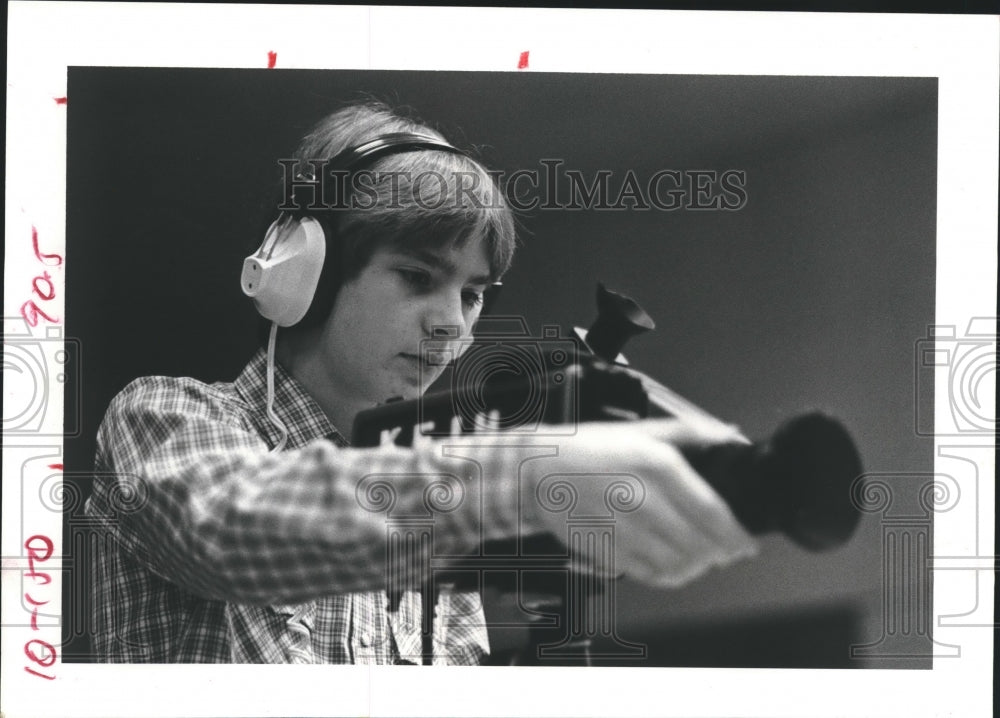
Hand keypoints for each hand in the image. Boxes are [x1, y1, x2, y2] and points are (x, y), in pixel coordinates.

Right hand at [520, 419, 757, 588]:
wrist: (538, 468)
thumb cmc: (588, 449)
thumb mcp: (641, 430)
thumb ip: (690, 433)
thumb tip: (728, 435)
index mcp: (658, 466)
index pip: (713, 514)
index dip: (737, 537)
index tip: (746, 543)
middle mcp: (643, 499)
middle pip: (702, 545)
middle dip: (722, 554)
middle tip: (727, 552)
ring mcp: (624, 528)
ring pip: (680, 565)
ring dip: (697, 567)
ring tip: (700, 559)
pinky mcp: (607, 550)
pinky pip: (651, 575)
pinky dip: (669, 576)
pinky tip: (672, 564)